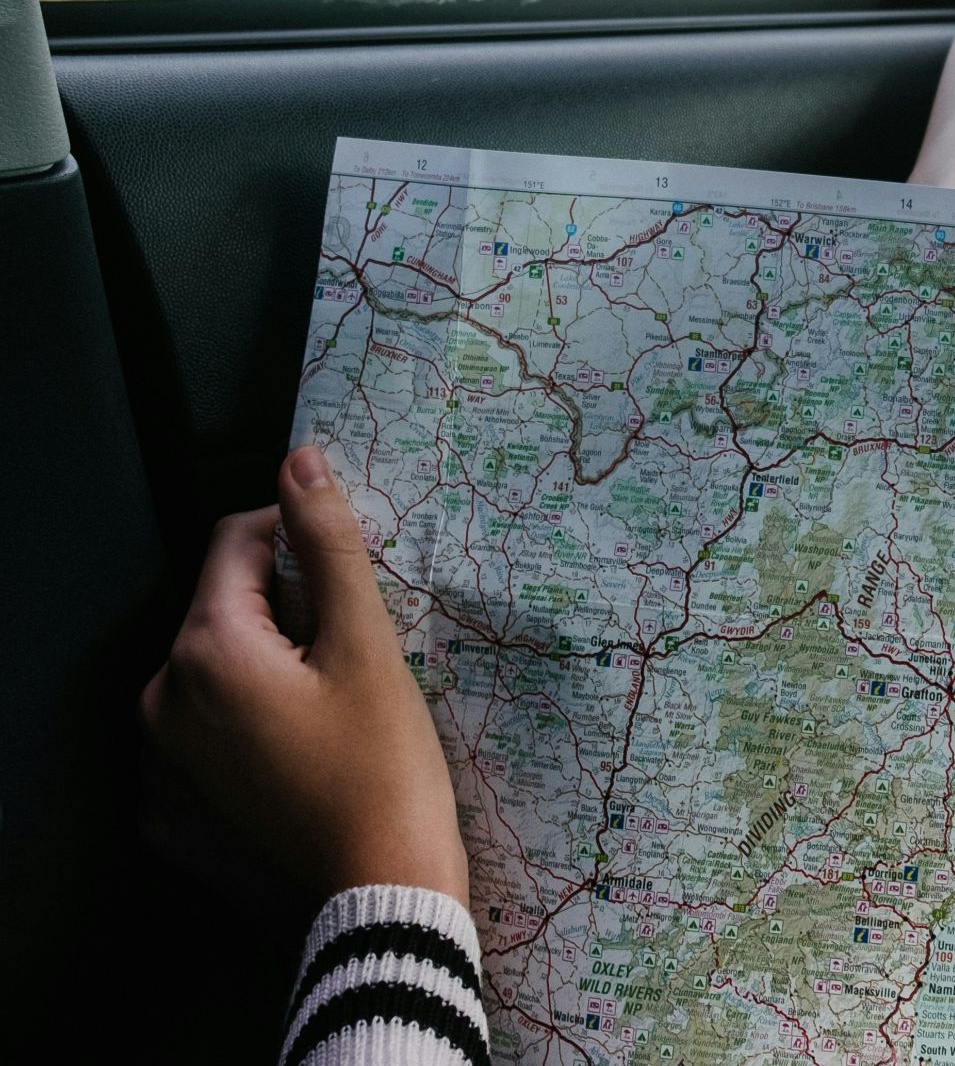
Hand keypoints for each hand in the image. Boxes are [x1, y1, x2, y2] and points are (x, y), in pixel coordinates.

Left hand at [141, 446, 468, 906]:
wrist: (377, 906)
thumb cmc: (384, 773)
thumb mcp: (369, 648)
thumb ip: (330, 545)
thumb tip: (300, 459)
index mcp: (206, 649)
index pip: (239, 543)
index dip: (300, 538)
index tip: (355, 574)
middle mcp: (161, 701)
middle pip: (227, 614)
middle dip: (289, 615)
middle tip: (359, 659)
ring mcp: (158, 767)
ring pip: (217, 680)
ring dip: (269, 675)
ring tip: (338, 717)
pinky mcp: (171, 820)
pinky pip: (206, 747)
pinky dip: (249, 739)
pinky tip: (306, 766)